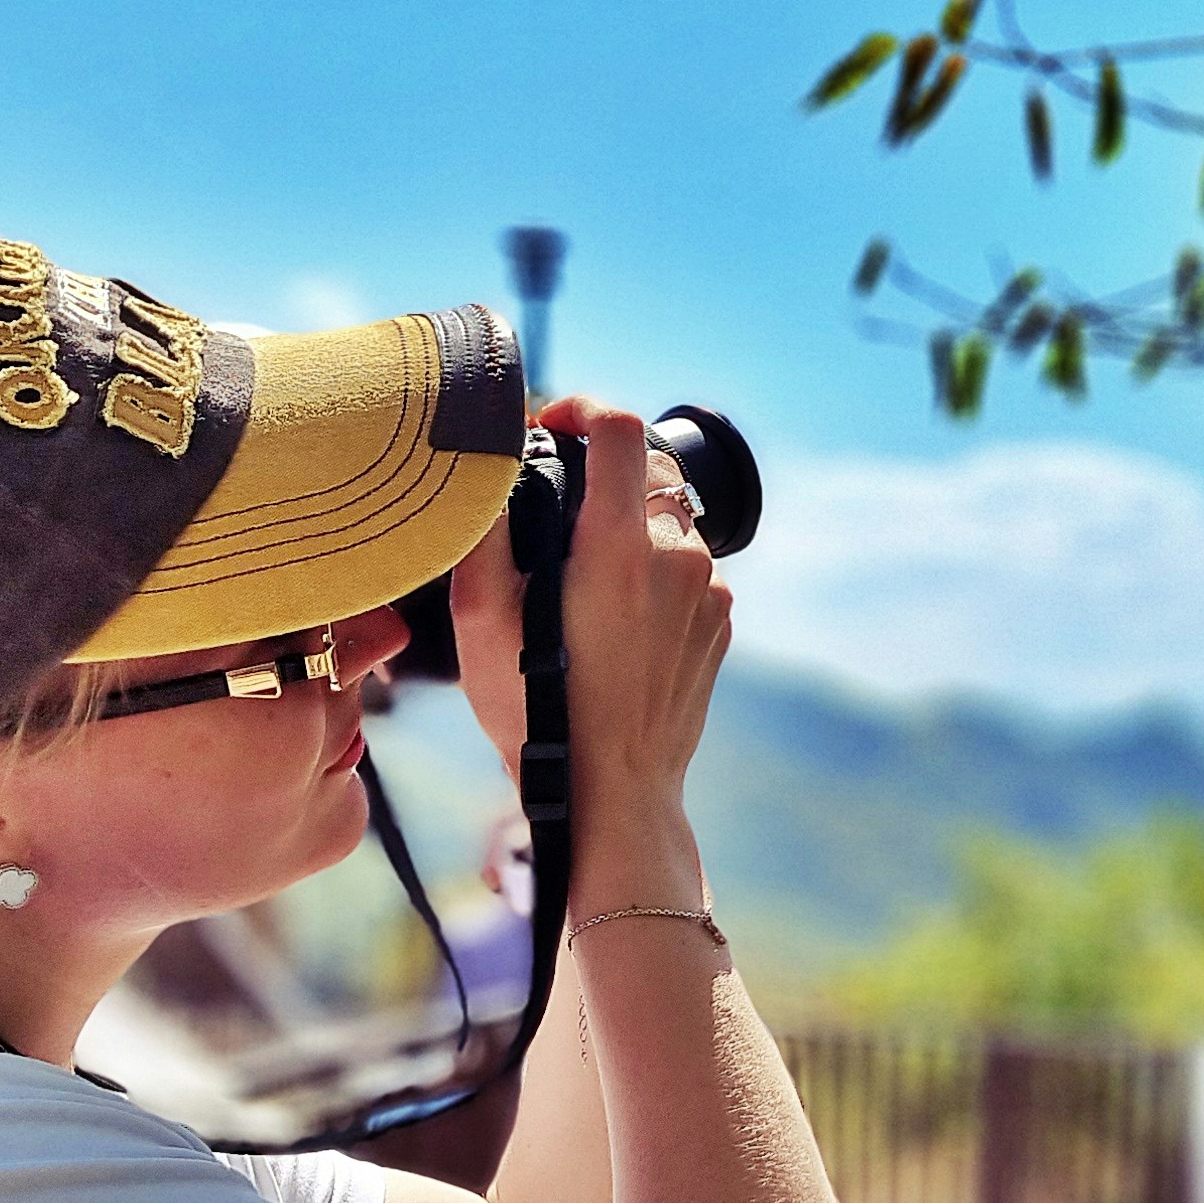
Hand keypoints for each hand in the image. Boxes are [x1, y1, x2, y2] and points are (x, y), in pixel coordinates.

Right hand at [449, 396, 730, 902]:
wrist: (611, 794)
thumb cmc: (535, 710)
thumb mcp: (481, 617)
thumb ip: (486, 525)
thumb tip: (494, 461)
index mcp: (618, 544)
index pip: (622, 427)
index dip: (585, 409)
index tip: (555, 426)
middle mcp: (677, 555)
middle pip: (649, 468)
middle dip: (603, 474)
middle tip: (556, 513)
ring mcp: (709, 588)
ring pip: (668, 520)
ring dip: (628, 529)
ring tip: (580, 585)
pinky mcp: (722, 620)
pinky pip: (688, 568)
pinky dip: (654, 573)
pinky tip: (615, 623)